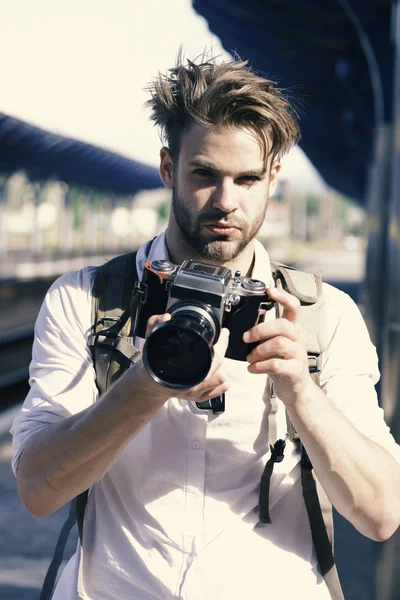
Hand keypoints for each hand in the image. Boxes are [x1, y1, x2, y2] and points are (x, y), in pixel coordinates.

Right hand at [145, 314, 229, 401]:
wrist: (149, 383)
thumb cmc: (152, 362)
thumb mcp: (151, 340)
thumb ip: (155, 325)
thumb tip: (166, 317)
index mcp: (183, 373)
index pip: (214, 358)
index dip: (221, 344)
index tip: (223, 333)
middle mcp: (192, 386)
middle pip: (219, 366)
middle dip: (221, 350)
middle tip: (220, 339)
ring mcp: (197, 393)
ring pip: (223, 379)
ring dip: (221, 366)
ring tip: (215, 356)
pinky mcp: (200, 398)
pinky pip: (221, 389)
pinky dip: (222, 381)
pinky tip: (215, 371)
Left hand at [243, 287, 312, 404]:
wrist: (296, 390)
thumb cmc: (282, 364)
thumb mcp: (275, 345)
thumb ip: (267, 334)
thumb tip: (245, 327)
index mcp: (294, 329)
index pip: (294, 307)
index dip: (283, 296)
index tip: (269, 290)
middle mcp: (299, 339)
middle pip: (283, 325)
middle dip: (261, 329)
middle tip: (246, 337)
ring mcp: (299, 355)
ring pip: (279, 343)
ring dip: (259, 350)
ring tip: (250, 358)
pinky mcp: (296, 371)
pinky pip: (276, 364)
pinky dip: (260, 366)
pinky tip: (252, 369)